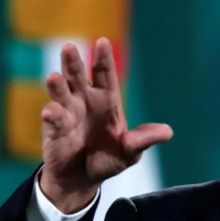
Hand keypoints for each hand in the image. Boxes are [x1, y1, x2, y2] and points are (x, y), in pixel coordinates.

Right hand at [40, 38, 172, 212]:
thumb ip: (144, 139)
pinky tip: (51, 112)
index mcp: (106, 100)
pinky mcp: (54, 130)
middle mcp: (85, 101)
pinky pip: (53, 120)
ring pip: (61, 93)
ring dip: (57, 85)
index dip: (103, 58)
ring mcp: (67, 113)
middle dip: (73, 63)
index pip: (104, 74)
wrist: (83, 179)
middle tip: (69, 47)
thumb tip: (168, 132)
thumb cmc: (108, 159)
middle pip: (78, 77)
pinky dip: (52, 115)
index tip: (102, 41)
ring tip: (54, 78)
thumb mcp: (131, 152)